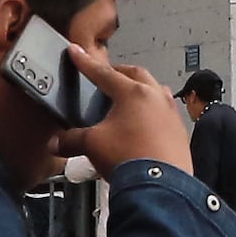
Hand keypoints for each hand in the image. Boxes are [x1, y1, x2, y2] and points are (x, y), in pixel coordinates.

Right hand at [75, 42, 193, 176]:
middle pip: (135, 75)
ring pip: (155, 91)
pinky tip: (144, 124)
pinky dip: (151, 111)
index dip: (86, 63)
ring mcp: (171, 112)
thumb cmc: (127, 157)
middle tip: (105, 77)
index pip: (103, 73)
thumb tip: (55, 142)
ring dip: (140, 90)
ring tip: (127, 99)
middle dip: (118, 72)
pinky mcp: (179, 131)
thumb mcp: (92, 145)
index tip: (76, 52)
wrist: (161, 185)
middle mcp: (155, 96)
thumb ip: (72, 139)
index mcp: (132, 92)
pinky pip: (164, 112)